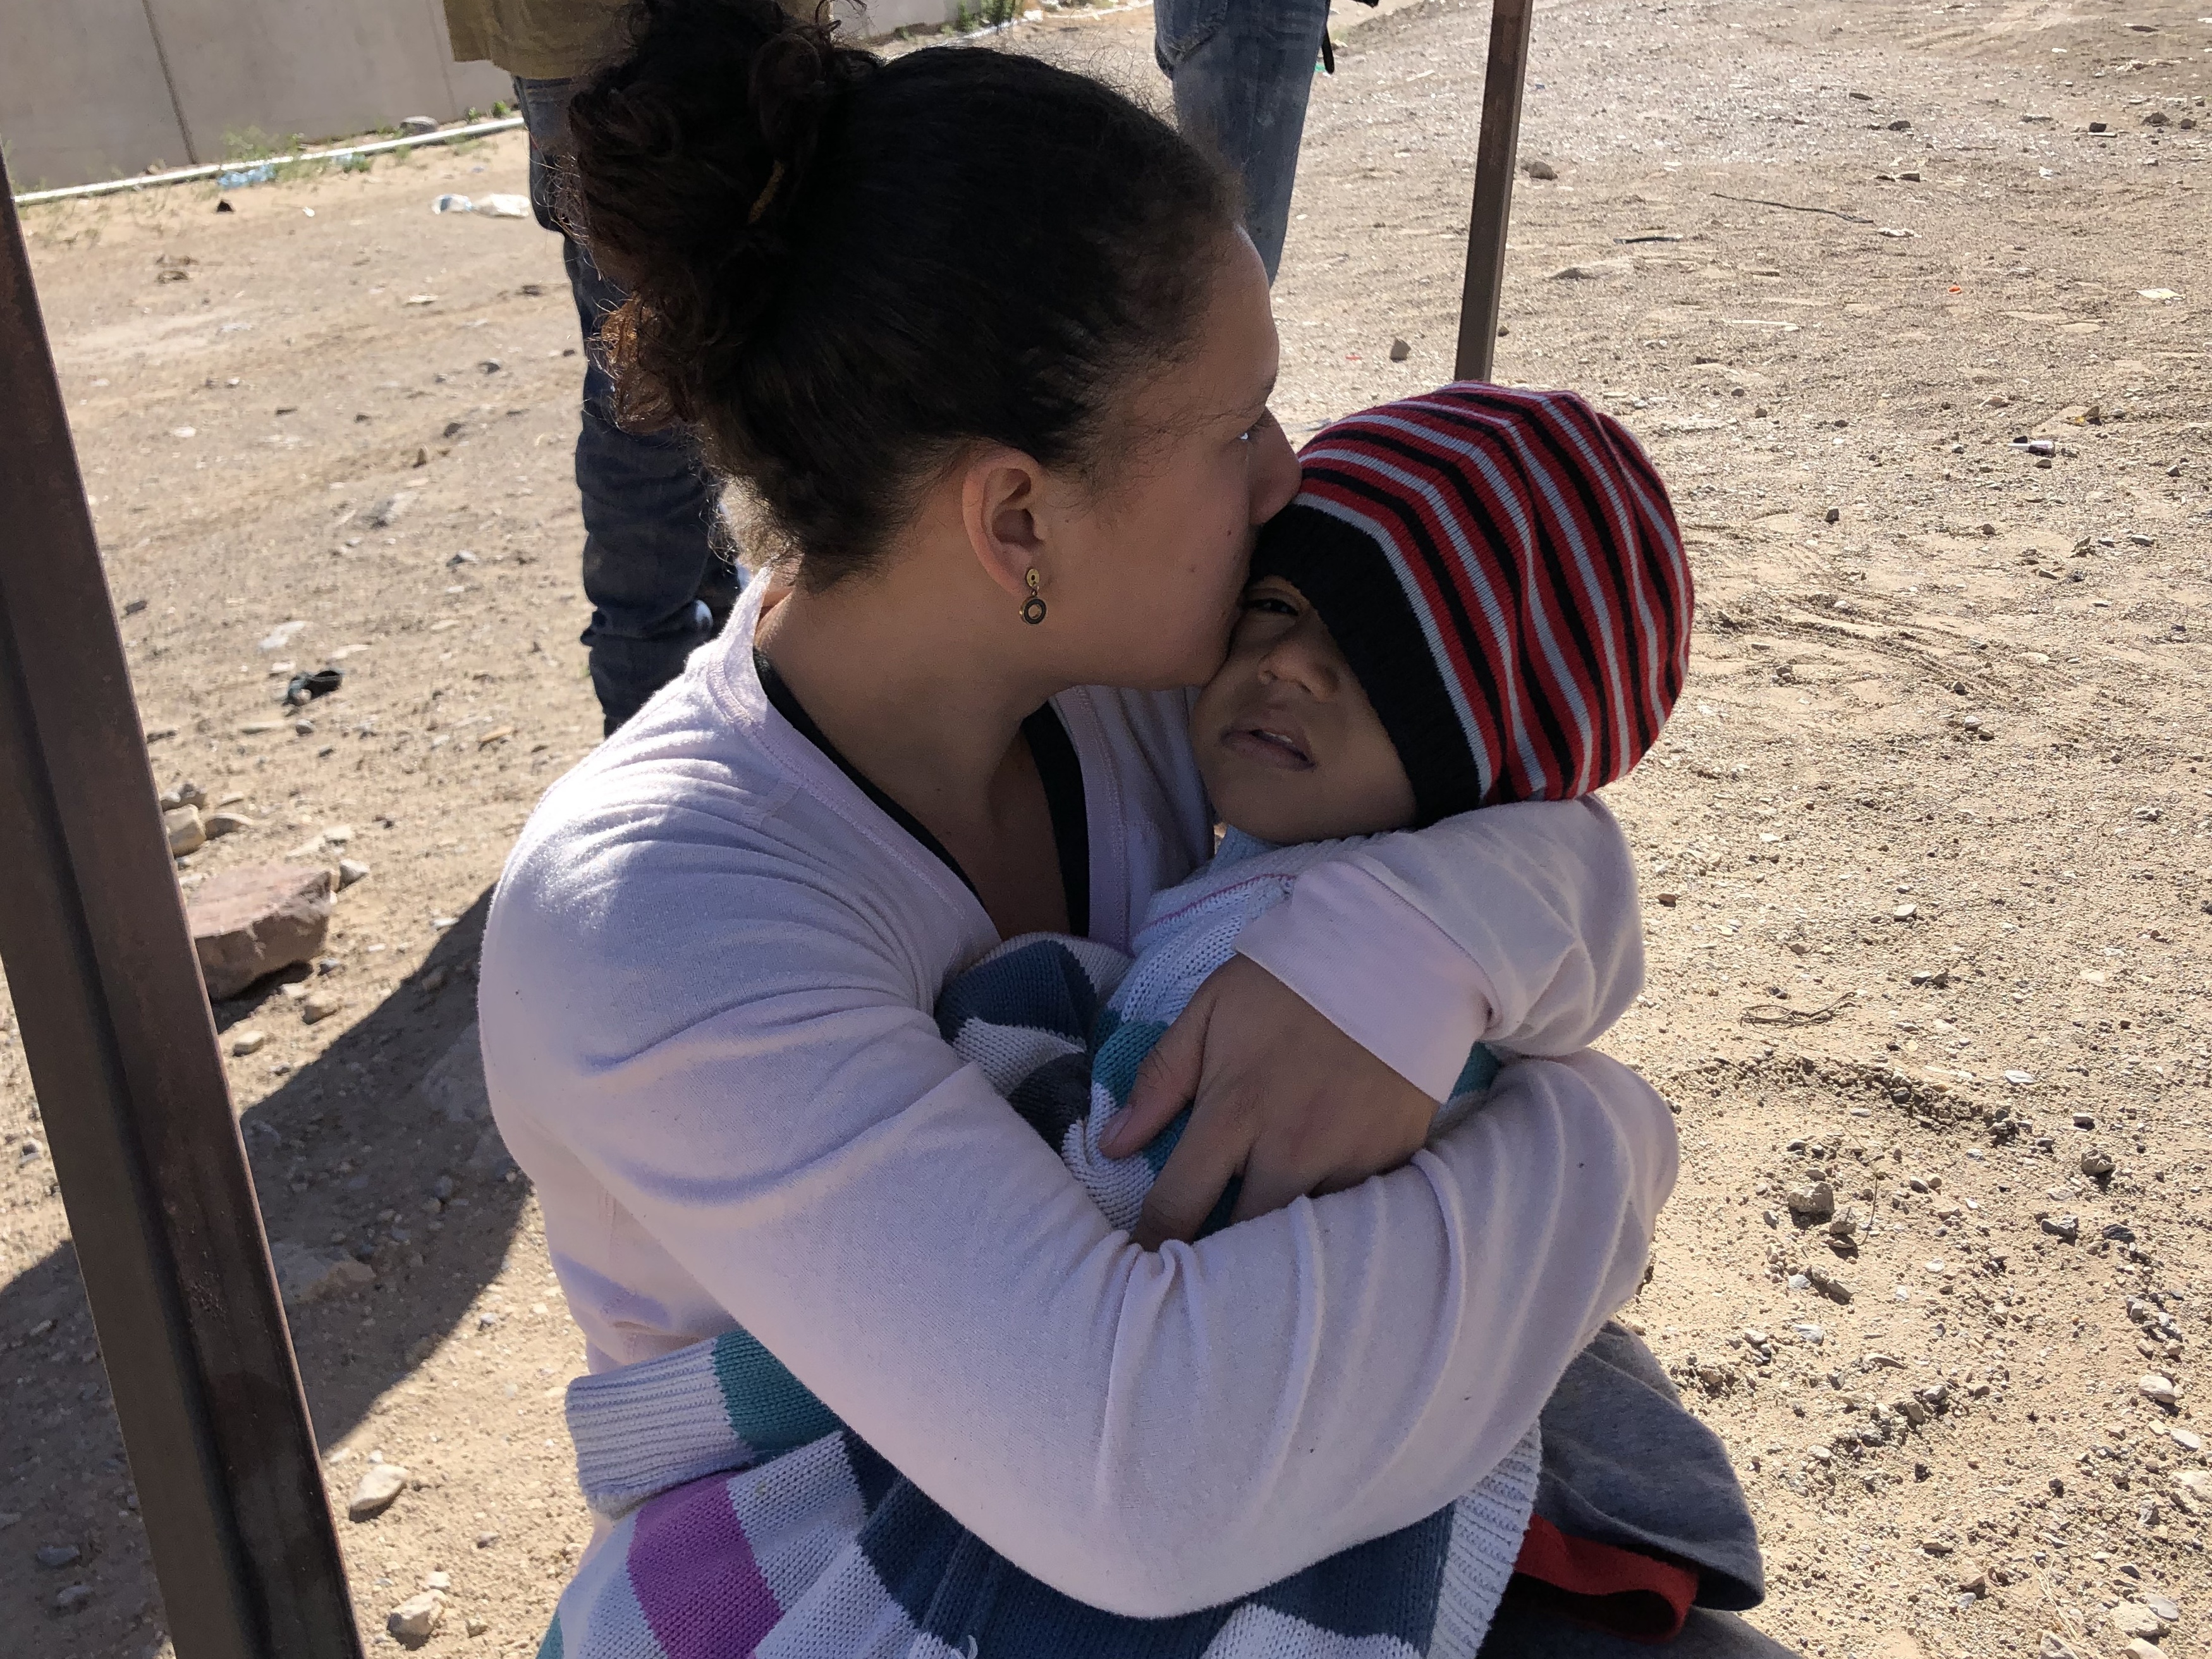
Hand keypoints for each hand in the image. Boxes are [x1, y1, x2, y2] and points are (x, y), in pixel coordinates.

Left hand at [1099, 955, 1436, 1247]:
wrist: (1391, 953)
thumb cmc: (1288, 983)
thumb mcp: (1208, 1013)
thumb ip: (1160, 1080)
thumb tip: (1113, 1146)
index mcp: (1236, 1114)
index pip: (1179, 1206)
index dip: (1153, 1242)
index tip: (1141, 1262)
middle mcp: (1291, 1150)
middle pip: (1242, 1241)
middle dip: (1217, 1257)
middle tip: (1200, 1261)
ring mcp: (1349, 1161)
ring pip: (1302, 1239)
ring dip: (1275, 1245)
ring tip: (1257, 1252)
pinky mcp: (1395, 1161)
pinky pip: (1355, 1216)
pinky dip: (1330, 1221)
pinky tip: (1316, 1215)